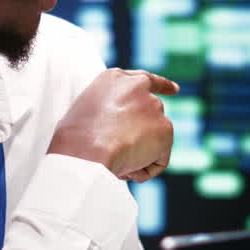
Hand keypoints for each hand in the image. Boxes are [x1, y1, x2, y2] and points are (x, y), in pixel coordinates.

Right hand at [49, 69, 177, 181]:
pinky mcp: (166, 129)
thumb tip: (119, 131)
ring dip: (138, 156)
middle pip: (152, 114)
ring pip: (154, 140)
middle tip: (123, 154)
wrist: (86, 152)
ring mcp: (154, 107)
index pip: (144, 79)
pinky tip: (126, 170)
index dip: (161, 85)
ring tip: (114, 161)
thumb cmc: (74, 139)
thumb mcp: (87, 114)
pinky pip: (159, 160)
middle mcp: (138, 87)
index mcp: (115, 78)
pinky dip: (145, 170)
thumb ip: (109, 113)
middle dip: (146, 134)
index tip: (175, 89)